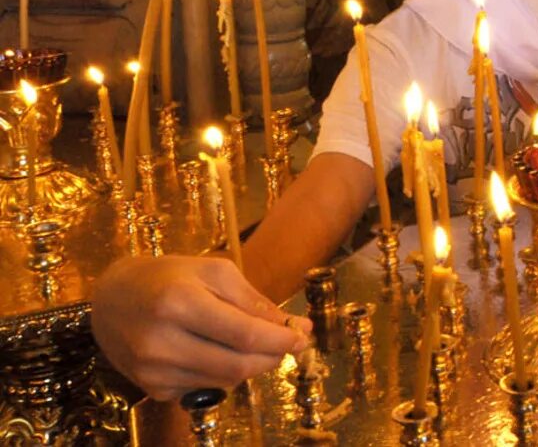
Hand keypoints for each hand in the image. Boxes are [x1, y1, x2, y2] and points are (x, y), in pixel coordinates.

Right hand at [91, 255, 312, 400]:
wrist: (111, 299)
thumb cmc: (168, 276)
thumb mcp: (213, 271)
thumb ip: (252, 300)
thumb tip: (294, 326)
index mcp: (178, 303)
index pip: (244, 334)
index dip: (281, 340)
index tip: (304, 337)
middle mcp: (161, 342)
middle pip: (237, 365)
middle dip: (272, 357)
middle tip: (289, 343)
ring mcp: (153, 371)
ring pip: (224, 381)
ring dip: (252, 366)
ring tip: (258, 344)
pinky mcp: (151, 388)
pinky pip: (204, 388)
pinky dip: (223, 373)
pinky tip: (219, 352)